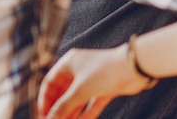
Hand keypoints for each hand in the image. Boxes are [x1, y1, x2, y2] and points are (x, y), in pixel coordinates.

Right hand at [36, 44, 151, 118]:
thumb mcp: (79, 90)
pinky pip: (90, 104)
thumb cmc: (106, 70)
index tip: (43, 114)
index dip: (44, 99)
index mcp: (69, 63)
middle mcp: (79, 70)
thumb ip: (63, 107)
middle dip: (58, 109)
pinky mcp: (104, 89)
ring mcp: (92, 80)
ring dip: (70, 113)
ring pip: (77, 100)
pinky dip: (85, 114)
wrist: (133, 68)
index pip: (50, 82)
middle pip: (62, 92)